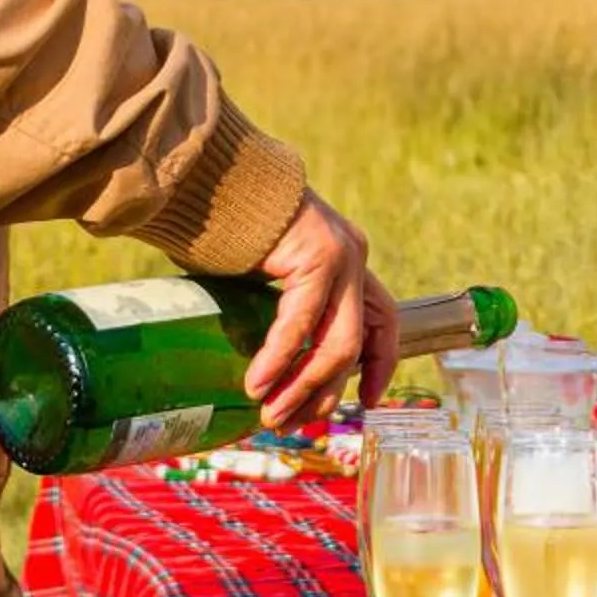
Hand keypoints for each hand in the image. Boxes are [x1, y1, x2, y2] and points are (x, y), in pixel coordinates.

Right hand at [244, 192, 399, 429]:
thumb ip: (286, 307)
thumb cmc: (228, 227)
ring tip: (271, 415)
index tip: (365, 402)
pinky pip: (300, 323)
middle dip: (323, 391)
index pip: (384, 322)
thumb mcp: (272, 274)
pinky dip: (278, 359)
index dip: (381, 365)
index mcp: (349, 261)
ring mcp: (340, 256)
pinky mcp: (315, 256)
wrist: (211, 173)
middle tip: (291, 423)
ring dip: (301, 386)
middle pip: (355, 344)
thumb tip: (271, 368)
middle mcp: (353, 257)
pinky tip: (258, 384)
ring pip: (336, 343)